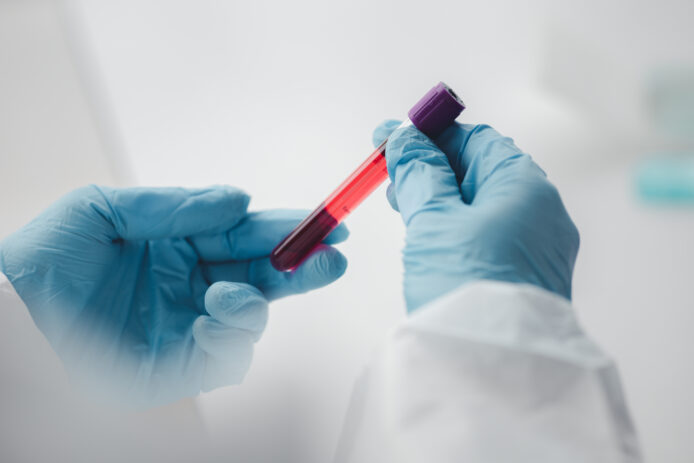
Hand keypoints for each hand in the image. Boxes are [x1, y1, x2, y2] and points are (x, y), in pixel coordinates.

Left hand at [0, 185, 347, 405]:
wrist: (6, 316)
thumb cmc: (43, 259)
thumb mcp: (101, 210)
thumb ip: (173, 206)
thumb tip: (238, 200)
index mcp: (178, 243)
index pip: (243, 234)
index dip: (286, 228)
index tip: (327, 222)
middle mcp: (190, 283)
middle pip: (261, 275)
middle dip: (301, 266)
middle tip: (334, 257)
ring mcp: (186, 326)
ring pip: (250, 317)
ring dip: (254, 303)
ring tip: (225, 294)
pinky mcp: (176, 367)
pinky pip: (225, 358)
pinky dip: (229, 338)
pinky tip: (209, 318)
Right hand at [373, 120, 578, 311]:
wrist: (493, 366)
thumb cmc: (467, 284)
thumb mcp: (433, 219)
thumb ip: (418, 173)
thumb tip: (406, 138)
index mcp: (524, 185)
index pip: (475, 140)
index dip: (429, 135)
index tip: (391, 138)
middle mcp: (540, 211)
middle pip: (479, 172)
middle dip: (431, 168)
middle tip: (389, 174)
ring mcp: (537, 246)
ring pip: (481, 206)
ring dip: (440, 198)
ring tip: (403, 205)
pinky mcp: (526, 275)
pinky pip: (489, 235)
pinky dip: (456, 227)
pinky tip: (430, 235)